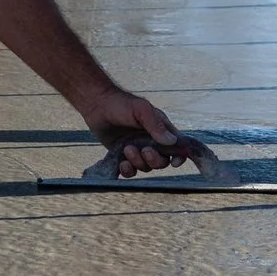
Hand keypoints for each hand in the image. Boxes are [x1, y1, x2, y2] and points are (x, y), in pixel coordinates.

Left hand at [79, 85, 197, 176]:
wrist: (97, 105)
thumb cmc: (121, 104)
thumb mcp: (141, 110)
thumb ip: (156, 125)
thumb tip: (172, 142)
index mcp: (161, 130)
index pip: (177, 147)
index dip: (179, 157)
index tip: (174, 162)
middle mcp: (151, 142)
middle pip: (162, 162)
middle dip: (154, 160)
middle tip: (143, 150)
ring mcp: (137, 151)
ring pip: (145, 167)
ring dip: (138, 162)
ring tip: (127, 149)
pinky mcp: (123, 157)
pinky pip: (130, 171)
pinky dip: (127, 170)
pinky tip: (121, 163)